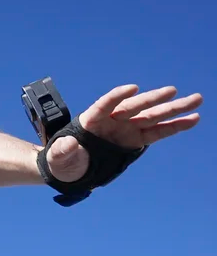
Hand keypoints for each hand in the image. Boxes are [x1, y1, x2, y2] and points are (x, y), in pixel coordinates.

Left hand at [46, 85, 202, 181]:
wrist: (70, 167)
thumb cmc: (62, 158)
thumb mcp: (59, 156)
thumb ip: (63, 150)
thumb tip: (68, 145)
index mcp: (91, 119)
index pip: (105, 104)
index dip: (117, 96)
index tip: (132, 88)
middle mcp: (112, 120)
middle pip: (134, 107)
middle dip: (153, 99)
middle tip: (172, 90)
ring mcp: (126, 128)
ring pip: (152, 116)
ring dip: (173, 109)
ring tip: (196, 100)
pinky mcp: (135, 139)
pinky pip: (157, 132)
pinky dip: (174, 126)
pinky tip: (192, 119)